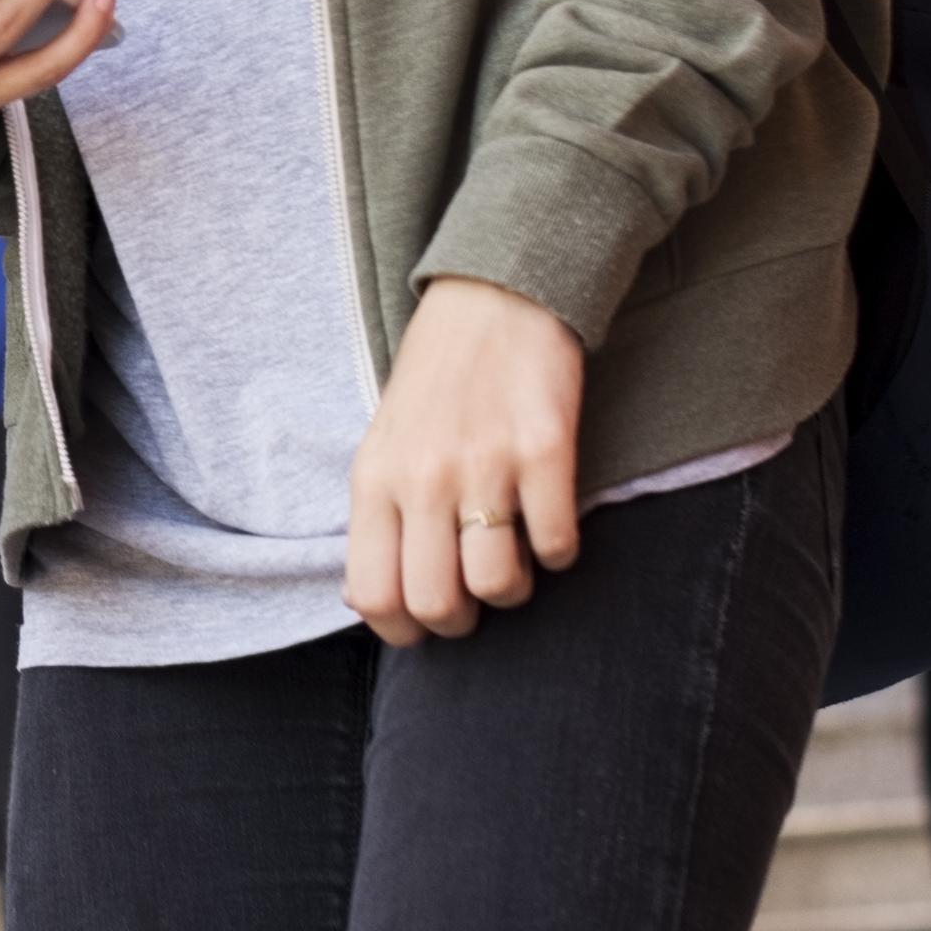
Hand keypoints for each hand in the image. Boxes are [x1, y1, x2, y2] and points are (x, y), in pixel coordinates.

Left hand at [343, 275, 584, 644]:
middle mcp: (424, 476)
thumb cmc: (437, 378)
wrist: (495, 299)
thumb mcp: (384, 442)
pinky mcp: (545, 451)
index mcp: (376, 478)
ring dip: (513, 588)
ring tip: (514, 556)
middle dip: (462, 619)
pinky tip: (549, 521)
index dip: (402, 631)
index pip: (372, 594)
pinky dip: (559, 551)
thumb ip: (382, 512)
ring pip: (498, 584)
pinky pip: (557, 544)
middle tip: (475, 595)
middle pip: (438, 604)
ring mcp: (485, 464)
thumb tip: (384, 598)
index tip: (424, 624)